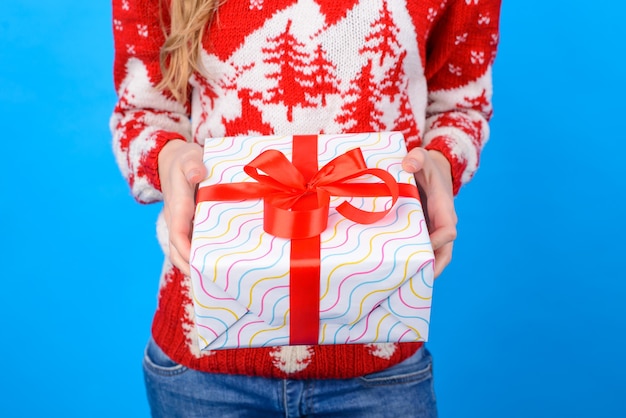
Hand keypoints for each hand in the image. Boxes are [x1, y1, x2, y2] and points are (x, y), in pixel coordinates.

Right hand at [158, 140, 206, 275]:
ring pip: (182, 250)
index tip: (197, 263)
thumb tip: (197, 174)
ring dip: (194, 264)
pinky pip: (191, 243)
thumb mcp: (188, 156)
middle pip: (176, 250)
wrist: (172, 160)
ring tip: (214, 278)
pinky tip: (216, 263)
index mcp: (177, 206)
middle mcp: (176, 219)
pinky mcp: (187, 224)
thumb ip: (192, 164)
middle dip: (189, 266)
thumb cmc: (184, 159)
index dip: (186, 250)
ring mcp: (181, 224)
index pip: (178, 234)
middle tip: (209, 280)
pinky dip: (200, 255)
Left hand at [402, 148, 456, 277]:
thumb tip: (408, 165)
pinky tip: (397, 273)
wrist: (429, 171)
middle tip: (413, 279)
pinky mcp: (423, 234)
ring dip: (422, 269)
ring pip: (434, 256)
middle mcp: (441, 224)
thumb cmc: (426, 166)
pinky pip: (422, 251)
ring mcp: (432, 231)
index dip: (438, 242)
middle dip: (432, 266)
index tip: (424, 248)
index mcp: (444, 208)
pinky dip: (414, 262)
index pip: (448, 231)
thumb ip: (417, 158)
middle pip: (444, 252)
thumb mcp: (422, 157)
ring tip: (404, 284)